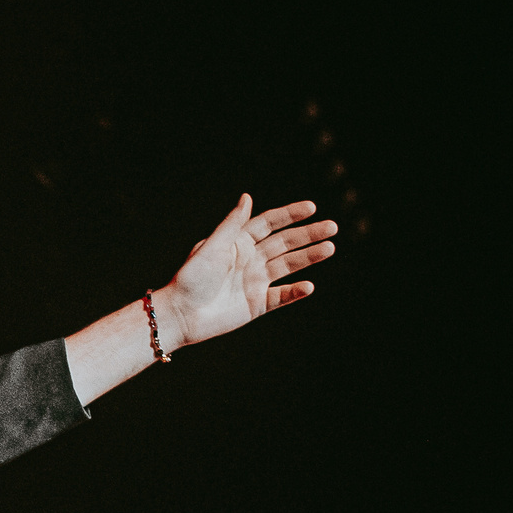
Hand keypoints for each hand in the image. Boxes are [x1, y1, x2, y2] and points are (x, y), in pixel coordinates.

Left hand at [157, 195, 335, 348]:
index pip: (269, 224)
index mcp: (238, 242)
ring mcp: (255, 281)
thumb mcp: (212, 246)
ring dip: (309, 257)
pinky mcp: (257, 303)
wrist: (181, 314)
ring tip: (330, 248)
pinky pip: (281, 295)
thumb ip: (232, 224)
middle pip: (284, 243)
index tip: (311, 207)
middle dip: (308, 234)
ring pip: (288, 266)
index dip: (290, 215)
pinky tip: (309, 285)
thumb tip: (248, 197)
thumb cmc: (191, 278)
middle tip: (332, 227)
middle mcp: (250, 259)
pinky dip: (295, 291)